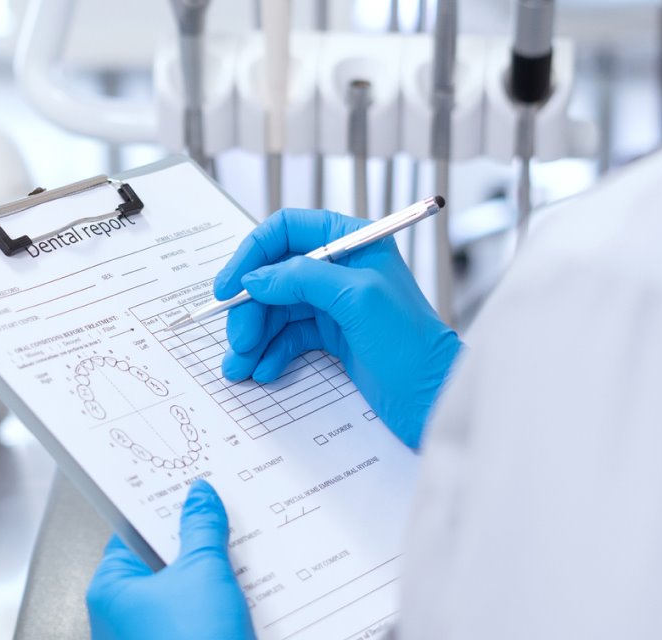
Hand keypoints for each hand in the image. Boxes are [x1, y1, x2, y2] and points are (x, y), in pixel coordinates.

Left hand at [87, 480, 254, 639]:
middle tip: (224, 521)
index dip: (164, 511)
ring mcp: (147, 638)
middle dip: (195, 545)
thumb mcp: (204, 573)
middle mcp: (120, 617)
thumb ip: (201, 529)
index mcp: (110, 589)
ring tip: (241, 557)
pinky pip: (196, 620)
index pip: (132, 533)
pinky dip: (218, 607)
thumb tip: (199, 498)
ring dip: (212, 578)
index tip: (190, 492)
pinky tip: (246, 595)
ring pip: (182, 593)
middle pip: (160, 563)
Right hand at [214, 209, 461, 449]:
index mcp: (352, 241)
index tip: (228, 287)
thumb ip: (302, 278)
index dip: (251, 255)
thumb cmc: (411, 343)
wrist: (433, 396)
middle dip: (250, 308)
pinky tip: (262, 370)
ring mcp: (334, 303)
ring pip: (276, 310)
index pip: (286, 231)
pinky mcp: (332, 336)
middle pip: (274, 276)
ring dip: (253, 336)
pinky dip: (270, 352)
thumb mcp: (356, 297)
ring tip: (240, 366)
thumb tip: (256, 278)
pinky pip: (288, 337)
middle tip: (238, 339)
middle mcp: (340, 268)